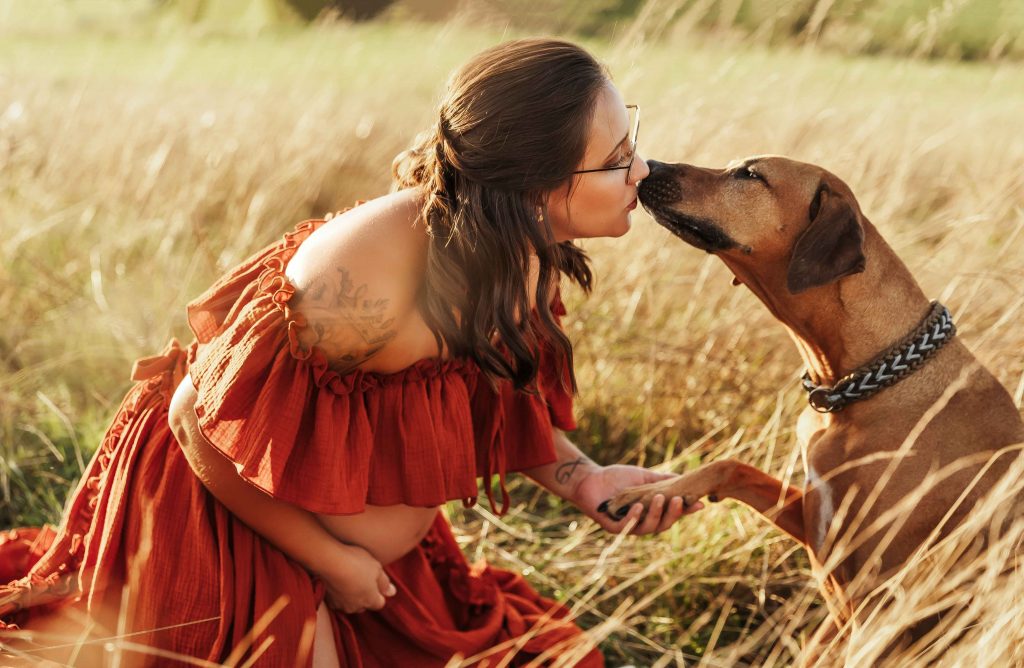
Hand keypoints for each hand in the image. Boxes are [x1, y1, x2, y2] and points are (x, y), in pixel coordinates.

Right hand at [318, 543, 396, 613]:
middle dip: (365, 595)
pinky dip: (339, 594)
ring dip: (352, 595)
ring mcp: (341, 605)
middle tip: (362, 577)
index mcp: (371, 600)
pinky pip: (338, 601)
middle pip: (365, 605)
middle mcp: (356, 607)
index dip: (379, 592)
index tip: (375, 581)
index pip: (379, 603)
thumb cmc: (356, 562)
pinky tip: (338, 581)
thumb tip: (392, 592)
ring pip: (350, 604)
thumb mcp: (377, 568)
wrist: (330, 561)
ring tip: (349, 578)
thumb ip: (385, 582)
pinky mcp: (329, 601)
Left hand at [572, 464, 703, 534]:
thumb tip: (685, 480)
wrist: (591, 479)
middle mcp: (642, 522)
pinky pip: (627, 527)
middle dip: (673, 514)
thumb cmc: (617, 478)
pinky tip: (638, 506)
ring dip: (655, 513)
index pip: (672, 514)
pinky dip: (634, 517)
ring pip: (647, 528)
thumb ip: (662, 480)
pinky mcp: (613, 528)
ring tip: (660, 497)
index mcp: (651, 512)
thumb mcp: (644, 477)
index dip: (685, 511)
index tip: (700, 504)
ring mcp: (628, 527)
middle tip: (679, 500)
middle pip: (663, 525)